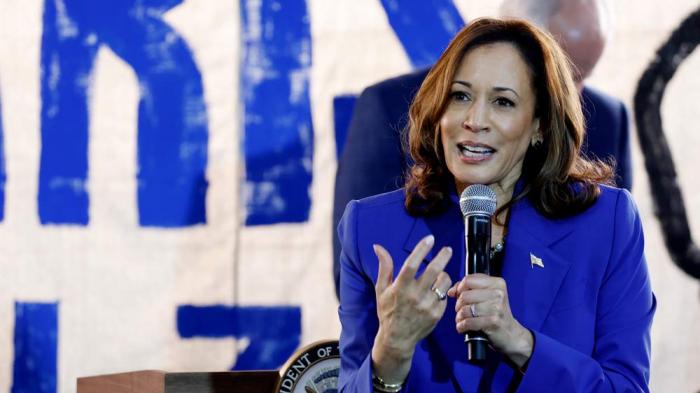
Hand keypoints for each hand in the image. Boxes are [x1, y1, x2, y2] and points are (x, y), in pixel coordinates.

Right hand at [371, 235, 452, 382]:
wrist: (397, 338)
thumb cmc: (388, 311)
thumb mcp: (382, 289)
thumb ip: (384, 266)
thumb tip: (378, 246)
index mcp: (400, 288)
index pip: (412, 264)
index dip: (421, 249)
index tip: (430, 239)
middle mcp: (415, 296)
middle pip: (433, 271)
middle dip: (443, 257)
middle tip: (447, 249)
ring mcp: (427, 306)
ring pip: (443, 283)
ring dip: (443, 275)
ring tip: (438, 275)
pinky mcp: (437, 314)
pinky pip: (445, 296)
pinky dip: (442, 291)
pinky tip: (435, 293)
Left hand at [448, 274, 532, 367]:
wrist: (510, 334)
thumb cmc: (494, 313)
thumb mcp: (485, 295)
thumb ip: (467, 288)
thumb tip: (451, 291)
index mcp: (497, 283)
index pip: (468, 280)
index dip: (459, 289)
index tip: (459, 296)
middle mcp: (498, 293)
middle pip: (464, 295)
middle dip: (458, 305)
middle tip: (461, 311)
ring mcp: (497, 308)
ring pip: (465, 309)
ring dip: (459, 317)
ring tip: (462, 320)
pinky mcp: (494, 322)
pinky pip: (469, 322)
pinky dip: (462, 326)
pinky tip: (463, 327)